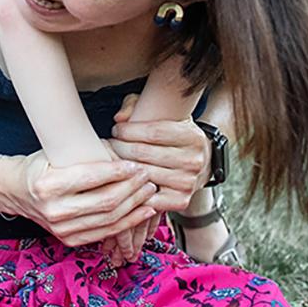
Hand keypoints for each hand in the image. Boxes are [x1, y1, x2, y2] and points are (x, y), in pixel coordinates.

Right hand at [0, 152, 157, 247]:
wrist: (14, 190)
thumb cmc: (38, 166)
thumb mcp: (53, 153)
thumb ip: (84, 155)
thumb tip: (121, 150)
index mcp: (48, 185)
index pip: (92, 178)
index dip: (119, 171)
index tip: (135, 164)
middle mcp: (54, 210)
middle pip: (105, 201)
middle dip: (132, 188)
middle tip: (147, 176)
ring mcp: (61, 229)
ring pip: (110, 219)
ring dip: (135, 205)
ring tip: (149, 191)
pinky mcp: (69, 240)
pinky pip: (106, 232)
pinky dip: (129, 222)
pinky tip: (143, 211)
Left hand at [107, 94, 210, 212]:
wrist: (199, 164)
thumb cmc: (171, 135)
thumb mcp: (161, 114)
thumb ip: (135, 106)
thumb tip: (118, 118)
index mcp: (191, 136)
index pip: (153, 132)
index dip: (128, 130)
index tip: (116, 130)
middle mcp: (193, 160)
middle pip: (144, 153)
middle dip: (119, 147)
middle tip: (108, 144)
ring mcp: (188, 182)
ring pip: (143, 174)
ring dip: (122, 168)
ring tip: (112, 159)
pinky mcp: (181, 201)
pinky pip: (149, 198)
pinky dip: (133, 190)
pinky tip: (125, 179)